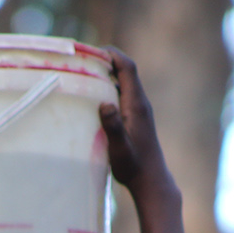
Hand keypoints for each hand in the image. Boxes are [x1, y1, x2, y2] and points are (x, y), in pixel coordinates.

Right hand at [99, 48, 194, 232]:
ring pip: (123, 82)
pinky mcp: (135, 119)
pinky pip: (121, 94)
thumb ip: (112, 126)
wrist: (152, 182)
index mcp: (137, 104)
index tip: (90, 50)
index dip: (111, 54)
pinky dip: (107, 88)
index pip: (127, 67)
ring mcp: (139, 110)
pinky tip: (93, 96)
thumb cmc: (134, 167)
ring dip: (105, 73)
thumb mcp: (119, 149)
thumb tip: (104, 103)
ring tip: (83, 73)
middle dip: (105, 60)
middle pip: (125, 70)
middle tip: (81, 59)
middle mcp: (140, 103)